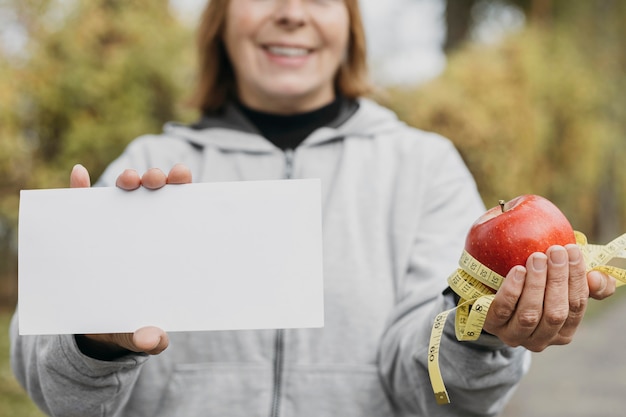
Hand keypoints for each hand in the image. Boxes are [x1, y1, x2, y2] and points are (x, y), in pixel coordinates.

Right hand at [69, 163, 189, 357]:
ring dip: (128, 179)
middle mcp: (145, 225)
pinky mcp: (87, 229)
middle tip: (156, 181)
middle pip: (155, 191)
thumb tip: (154, 340)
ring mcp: (116, 224)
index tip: (183, 179)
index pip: (179, 207)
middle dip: (157, 178)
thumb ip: (149, 338)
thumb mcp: (140, 333)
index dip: (183, 188)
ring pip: (125, 192)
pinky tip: (79, 174)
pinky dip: (78, 187)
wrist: (96, 328)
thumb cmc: (131, 321)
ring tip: (127, 182)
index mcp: (165, 241)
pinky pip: (81, 203)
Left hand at [482, 244, 614, 351]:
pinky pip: (503, 310)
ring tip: (537, 257)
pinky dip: (512, 290)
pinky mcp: (492, 326)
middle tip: (555, 251)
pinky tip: (518, 270)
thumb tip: (597, 278)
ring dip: (536, 284)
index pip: (577, 306)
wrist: (491, 297)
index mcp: (564, 331)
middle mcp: (541, 339)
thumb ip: (586, 283)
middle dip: (558, 280)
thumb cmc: (534, 289)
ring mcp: (515, 335)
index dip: (577, 278)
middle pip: (555, 312)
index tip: (572, 250)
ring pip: (530, 313)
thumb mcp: (560, 285)